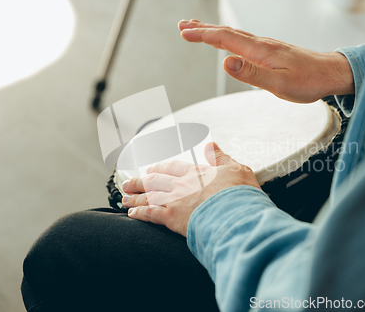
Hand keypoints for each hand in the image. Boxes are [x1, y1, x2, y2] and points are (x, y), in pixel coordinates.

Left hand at [121, 142, 259, 236]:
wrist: (237, 214)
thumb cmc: (240, 193)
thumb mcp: (236, 168)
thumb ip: (220, 158)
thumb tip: (211, 145)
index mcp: (197, 172)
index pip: (173, 167)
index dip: (161, 168)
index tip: (152, 169)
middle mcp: (182, 185)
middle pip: (155, 180)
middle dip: (140, 181)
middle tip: (129, 183)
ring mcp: (175, 201)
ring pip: (149, 196)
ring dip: (135, 196)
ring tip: (124, 197)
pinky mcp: (172, 219)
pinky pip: (150, 214)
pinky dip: (139, 213)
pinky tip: (131, 213)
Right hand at [178, 19, 353, 102]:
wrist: (330, 72)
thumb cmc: (309, 81)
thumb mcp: (279, 84)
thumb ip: (251, 74)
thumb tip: (226, 62)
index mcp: (260, 51)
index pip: (225, 39)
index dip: (203, 35)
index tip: (184, 33)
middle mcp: (261, 44)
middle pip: (226, 33)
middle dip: (202, 29)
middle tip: (183, 26)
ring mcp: (266, 46)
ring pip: (234, 35)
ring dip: (213, 32)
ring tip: (198, 30)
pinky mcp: (270, 51)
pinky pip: (243, 40)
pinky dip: (227, 38)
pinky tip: (226, 42)